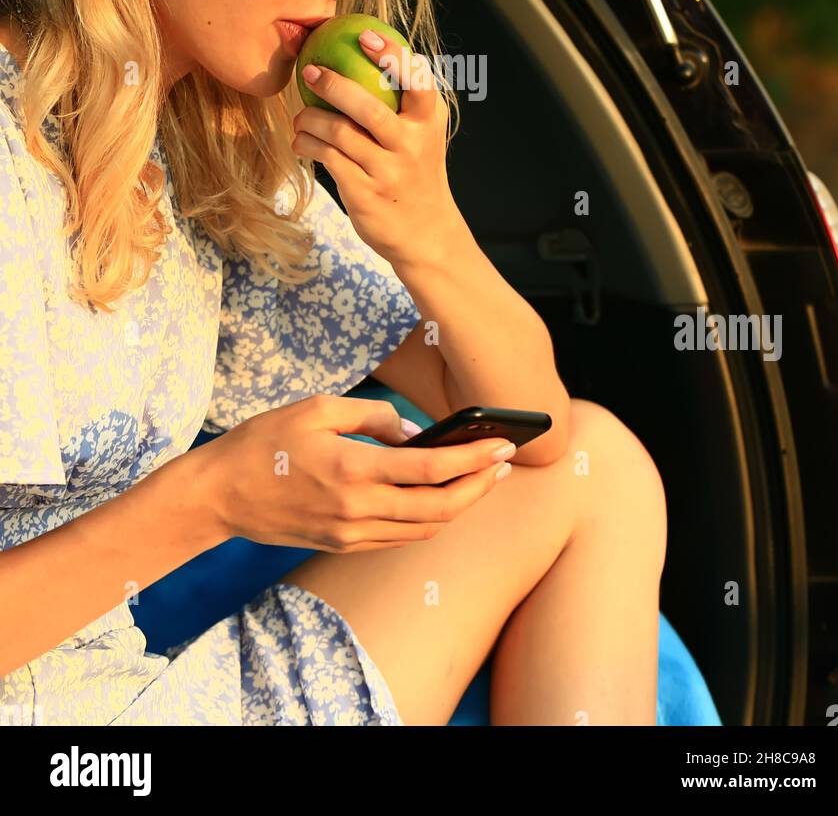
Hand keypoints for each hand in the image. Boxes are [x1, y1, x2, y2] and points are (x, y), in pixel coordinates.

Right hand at [192, 395, 516, 552]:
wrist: (219, 495)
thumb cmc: (264, 443)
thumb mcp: (317, 409)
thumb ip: (371, 415)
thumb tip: (413, 432)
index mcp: (354, 470)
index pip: (432, 470)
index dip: (475, 459)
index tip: (503, 446)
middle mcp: (358, 510)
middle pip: (439, 508)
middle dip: (479, 487)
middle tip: (503, 463)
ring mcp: (351, 534)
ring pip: (424, 529)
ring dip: (459, 506)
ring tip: (480, 478)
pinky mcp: (343, 544)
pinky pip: (400, 538)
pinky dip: (428, 520)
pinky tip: (439, 498)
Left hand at [290, 32, 461, 265]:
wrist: (426, 234)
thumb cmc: (415, 172)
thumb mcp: (422, 136)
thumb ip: (403, 102)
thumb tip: (362, 51)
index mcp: (429, 122)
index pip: (417, 81)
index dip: (391, 56)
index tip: (364, 36)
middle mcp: (412, 145)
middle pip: (368, 108)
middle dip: (334, 85)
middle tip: (311, 71)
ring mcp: (388, 171)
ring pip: (339, 133)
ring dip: (310, 119)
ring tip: (300, 116)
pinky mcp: (364, 193)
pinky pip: (327, 158)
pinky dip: (308, 144)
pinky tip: (301, 140)